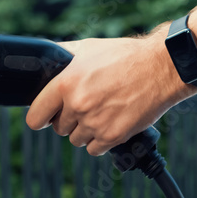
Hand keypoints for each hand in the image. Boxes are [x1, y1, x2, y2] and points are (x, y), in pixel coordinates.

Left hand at [24, 32, 194, 155]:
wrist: (161, 68)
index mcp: (66, 83)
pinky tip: (110, 125)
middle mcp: (78, 105)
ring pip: (77, 140)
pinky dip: (100, 141)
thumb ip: (65, 56)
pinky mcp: (113, 136)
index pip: (35, 116)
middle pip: (59, 128)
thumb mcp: (90, 48)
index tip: (45, 118)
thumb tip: (49, 61)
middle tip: (85, 108)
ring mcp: (95, 123)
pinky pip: (95, 150)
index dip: (40, 118)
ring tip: (101, 114)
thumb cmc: (127, 56)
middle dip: (69, 120)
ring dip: (85, 131)